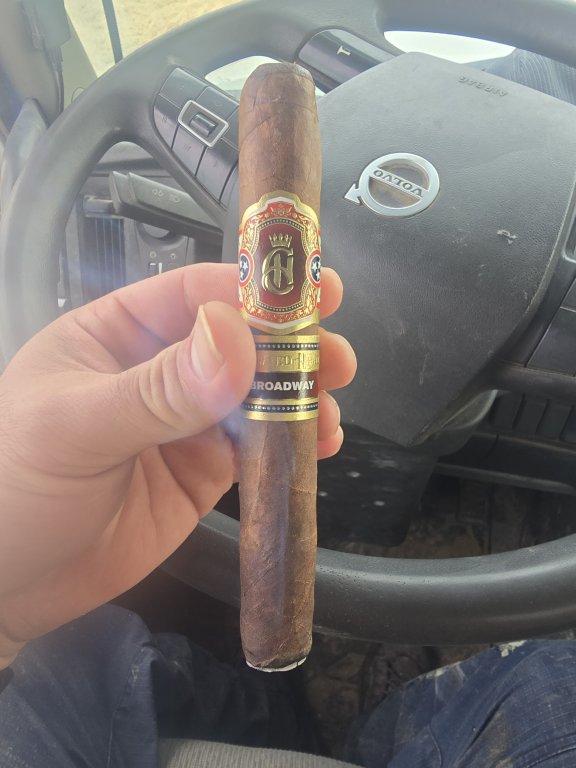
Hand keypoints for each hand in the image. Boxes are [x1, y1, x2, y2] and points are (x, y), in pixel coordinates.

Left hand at [0, 264, 354, 664]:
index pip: (192, 294)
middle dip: (290, 346)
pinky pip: (258, 449)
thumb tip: (237, 338)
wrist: (9, 586)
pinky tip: (319, 446)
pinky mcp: (204, 471)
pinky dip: (293, 445)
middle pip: (238, 342)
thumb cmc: (17, 487)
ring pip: (256, 395)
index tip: (311, 293)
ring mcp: (185, 422)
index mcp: (117, 333)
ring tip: (331, 410)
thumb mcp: (77, 429)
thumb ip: (156, 389)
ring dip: (299, 396)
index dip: (252, 290)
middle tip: (334, 359)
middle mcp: (158, 368)